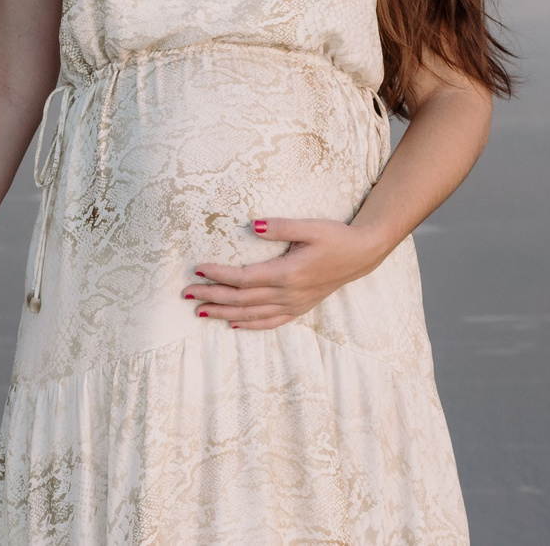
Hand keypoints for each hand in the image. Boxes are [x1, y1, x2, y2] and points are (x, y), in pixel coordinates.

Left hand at [185, 217, 382, 330]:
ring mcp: (294, 304)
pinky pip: (271, 322)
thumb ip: (281, 227)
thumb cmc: (335, 237)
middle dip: (212, 297)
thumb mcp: (310, 226)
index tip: (198, 269)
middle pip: (242, 299)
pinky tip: (235, 325)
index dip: (219, 275)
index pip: (244, 278)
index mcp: (287, 273)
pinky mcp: (300, 307)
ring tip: (201, 312)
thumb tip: (254, 225)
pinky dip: (251, 325)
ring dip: (225, 314)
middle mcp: (288, 293)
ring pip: (253, 314)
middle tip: (187, 294)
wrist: (361, 255)